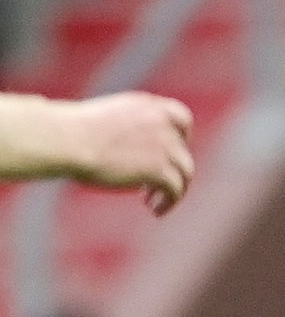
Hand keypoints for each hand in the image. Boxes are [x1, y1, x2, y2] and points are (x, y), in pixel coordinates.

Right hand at [63, 91, 194, 210]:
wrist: (66, 139)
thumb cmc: (71, 132)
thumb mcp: (106, 119)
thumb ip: (127, 128)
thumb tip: (132, 150)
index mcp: (146, 106)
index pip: (181, 118)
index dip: (182, 137)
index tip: (171, 152)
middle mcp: (161, 123)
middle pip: (181, 151)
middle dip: (171, 168)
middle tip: (152, 183)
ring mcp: (164, 146)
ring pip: (185, 173)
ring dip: (174, 189)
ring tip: (152, 200)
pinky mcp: (159, 169)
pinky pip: (175, 191)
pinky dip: (169, 202)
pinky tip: (154, 210)